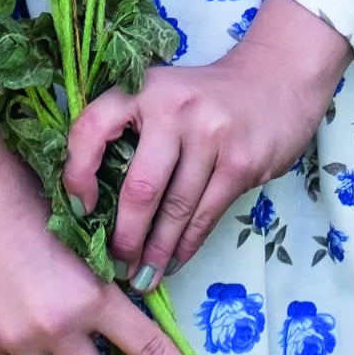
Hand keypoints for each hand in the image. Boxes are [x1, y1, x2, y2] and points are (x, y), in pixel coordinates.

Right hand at [0, 131, 176, 354]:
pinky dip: (32, 346)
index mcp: (88, 297)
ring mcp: (15, 342)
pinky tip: (29, 320)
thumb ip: (100, 282)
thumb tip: (123, 304)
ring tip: (70, 323)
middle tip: (115, 340)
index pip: (143, 346)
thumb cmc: (30, 194)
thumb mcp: (81, 238)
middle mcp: (54, 329)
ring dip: (72, 349)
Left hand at [63, 0, 352, 287]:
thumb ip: (133, 132)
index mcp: (145, 88)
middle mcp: (176, 107)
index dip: (77, 173)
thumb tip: (96, 203)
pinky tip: (174, 261)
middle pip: (140, 188)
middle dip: (125, 237)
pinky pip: (205, 215)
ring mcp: (212, 134)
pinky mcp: (241, 162)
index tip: (80, 209)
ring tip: (143, 276)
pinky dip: (186, 246)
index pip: (93, 128)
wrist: (276, 78)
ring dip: (156, 252)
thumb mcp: (164, 95)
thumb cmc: (206, 96)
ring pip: (175, 210)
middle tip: (115, 264)